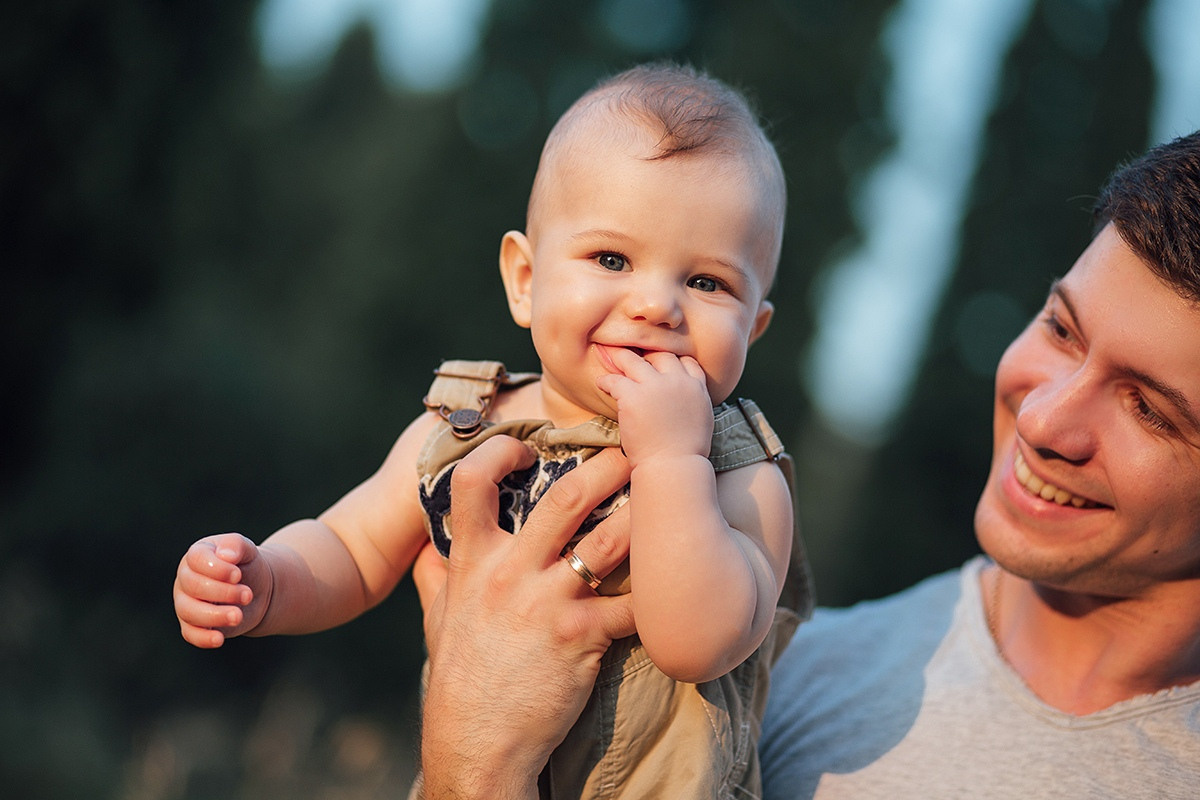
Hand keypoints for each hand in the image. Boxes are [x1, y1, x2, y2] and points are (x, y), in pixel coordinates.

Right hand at [173, 532, 272, 647]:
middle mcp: (186, 579)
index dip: (217, 569)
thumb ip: (236, 545)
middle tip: (248, 595)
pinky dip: (203, 638)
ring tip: (239, 615)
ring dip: (216, 615)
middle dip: (223, 593)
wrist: (256, 590)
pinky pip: (190, 634)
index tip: (238, 575)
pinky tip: (219, 639)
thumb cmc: (247, 566)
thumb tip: (226, 556)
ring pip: (189, 611)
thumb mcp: (248, 550)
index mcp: (197, 556)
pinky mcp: (192, 625)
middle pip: (194, 587)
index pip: (196, 560)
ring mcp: (186, 602)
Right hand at [418, 436, 633, 799]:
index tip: (527, 447)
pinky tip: (679, 578)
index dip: (500, 451)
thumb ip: (435, 576)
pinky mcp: (582, 637)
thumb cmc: (460, 678)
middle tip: (633, 451)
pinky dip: (657, 591)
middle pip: (565, 498)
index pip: (472, 483)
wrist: (476, 743)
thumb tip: (426, 547)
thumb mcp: (438, 619)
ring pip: (610, 541)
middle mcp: (510, 573)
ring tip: (668, 498)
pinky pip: (632, 603)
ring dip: (644, 514)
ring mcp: (548, 603)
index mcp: (472, 561)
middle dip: (607, 467)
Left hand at [595, 348, 712, 465]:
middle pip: (660, 355)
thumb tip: (685, 403)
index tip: (659, 364)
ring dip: (620, 357)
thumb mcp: (702, 422)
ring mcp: (655, 386)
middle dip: (646, 354)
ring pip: (633, 360)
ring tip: (607, 354)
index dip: (672, 361)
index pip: (686, 361)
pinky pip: (615, 380)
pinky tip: (600, 383)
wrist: (674, 466)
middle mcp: (678, 381)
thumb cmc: (686, 454)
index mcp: (697, 388)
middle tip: (631, 354)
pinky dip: (606, 380)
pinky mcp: (634, 396)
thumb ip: (694, 403)